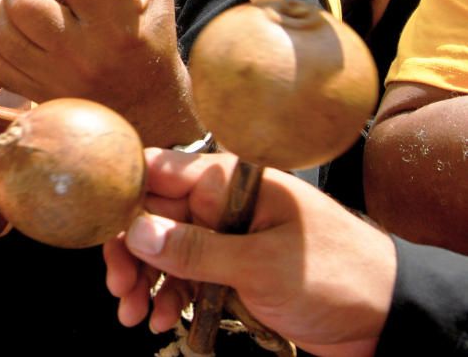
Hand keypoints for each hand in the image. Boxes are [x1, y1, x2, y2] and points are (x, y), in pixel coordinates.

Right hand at [103, 148, 395, 355]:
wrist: (385, 316)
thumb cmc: (337, 274)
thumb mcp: (262, 265)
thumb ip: (197, 249)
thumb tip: (138, 231)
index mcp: (229, 182)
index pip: (159, 172)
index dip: (125, 198)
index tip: (104, 233)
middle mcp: (220, 204)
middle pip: (152, 215)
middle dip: (129, 252)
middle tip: (119, 288)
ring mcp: (223, 237)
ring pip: (163, 250)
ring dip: (144, 281)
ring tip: (134, 315)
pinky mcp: (228, 268)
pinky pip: (184, 276)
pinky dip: (167, 296)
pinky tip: (161, 318)